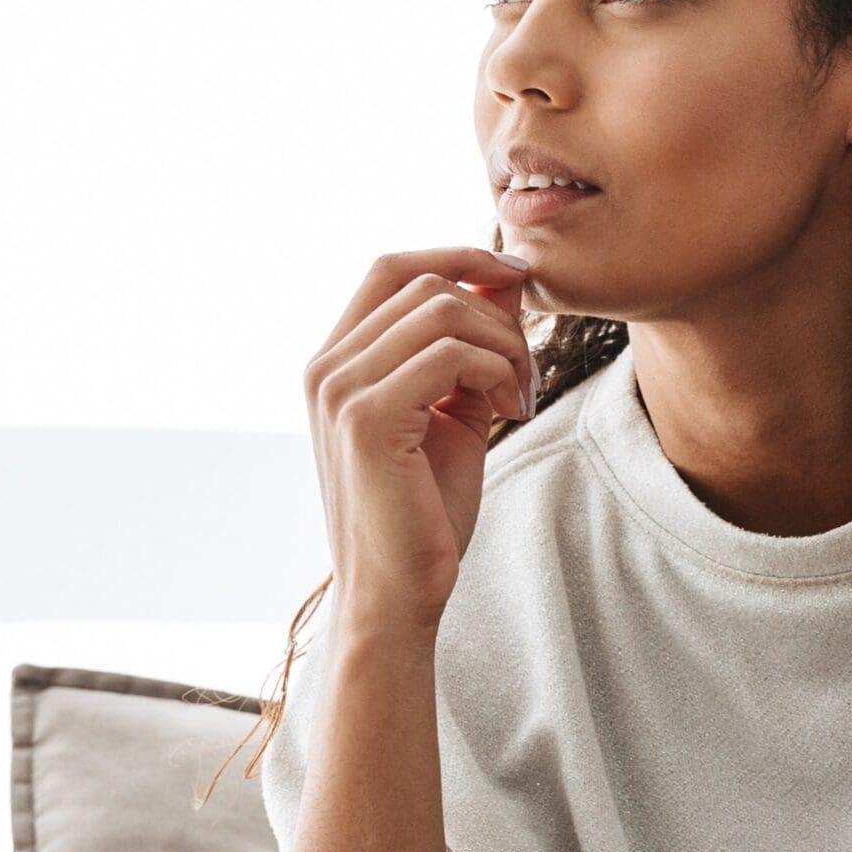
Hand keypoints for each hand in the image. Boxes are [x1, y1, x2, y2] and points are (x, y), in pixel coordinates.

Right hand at [302, 244, 537, 637]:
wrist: (397, 593)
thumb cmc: (424, 513)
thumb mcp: (453, 414)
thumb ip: (467, 350)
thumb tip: (504, 279)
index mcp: (336, 362)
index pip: (392, 268)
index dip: (458, 257)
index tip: (515, 278)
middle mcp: (326, 367)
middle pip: (422, 281)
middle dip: (494, 313)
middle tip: (525, 370)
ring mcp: (339, 389)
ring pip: (442, 311)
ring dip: (503, 345)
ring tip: (521, 396)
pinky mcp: (366, 418)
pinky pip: (450, 354)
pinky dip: (497, 371)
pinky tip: (510, 411)